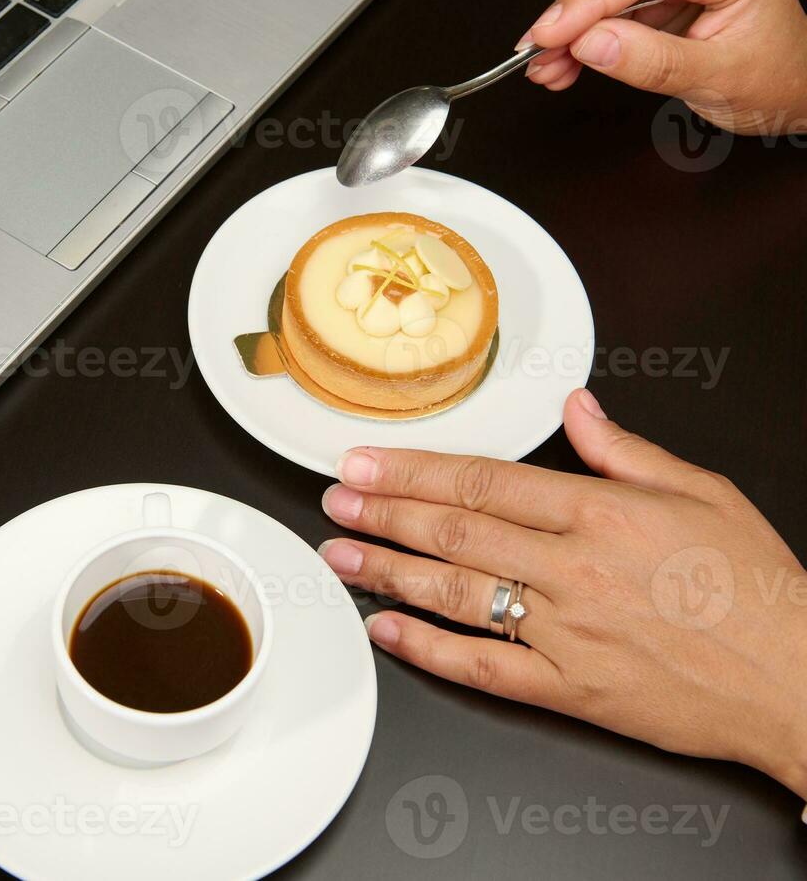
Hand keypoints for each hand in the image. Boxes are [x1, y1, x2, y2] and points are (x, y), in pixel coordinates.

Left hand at [318, 389, 806, 802]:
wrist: (797, 680)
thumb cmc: (754, 588)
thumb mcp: (702, 492)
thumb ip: (624, 449)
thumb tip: (573, 406)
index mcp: (603, 512)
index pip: (484, 480)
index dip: (414, 470)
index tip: (366, 462)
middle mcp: (575, 569)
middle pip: (456, 531)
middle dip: (385, 512)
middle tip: (335, 500)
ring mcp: (567, 632)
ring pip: (455, 593)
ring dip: (388, 570)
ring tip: (340, 552)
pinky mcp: (569, 690)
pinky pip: (482, 668)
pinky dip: (426, 649)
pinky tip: (384, 628)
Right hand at [516, 0, 806, 134]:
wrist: (795, 93)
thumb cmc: (775, 80)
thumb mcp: (714, 78)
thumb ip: (651, 61)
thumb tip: (591, 44)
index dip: (587, 0)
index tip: (548, 33)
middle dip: (571, 15)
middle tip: (535, 54)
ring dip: (571, 27)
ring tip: (545, 67)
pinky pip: (615, 5)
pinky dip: (586, 34)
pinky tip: (565, 60)